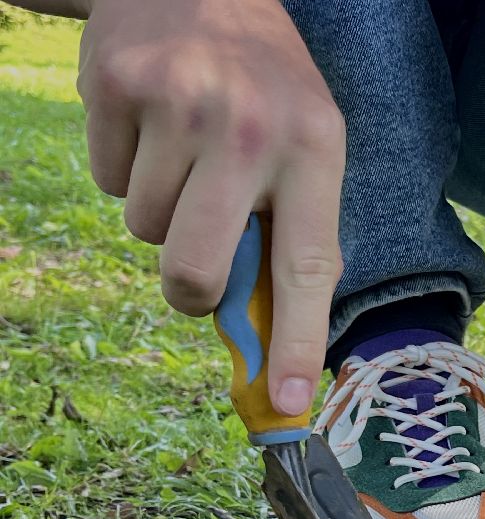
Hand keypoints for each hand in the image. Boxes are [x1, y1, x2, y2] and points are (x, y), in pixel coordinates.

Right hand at [77, 0, 344, 414]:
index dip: (297, 344)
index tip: (291, 405)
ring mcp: (177, 104)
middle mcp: (248, 129)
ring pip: (144, 230)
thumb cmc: (266, 85)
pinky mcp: (114, 87)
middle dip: (189, 291)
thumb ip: (294, 231)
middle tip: (198, 269)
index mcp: (315, 150)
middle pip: (196, 272)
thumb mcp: (309, 144)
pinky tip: (152, 126)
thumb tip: (270, 336)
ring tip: (187, 154)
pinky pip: (106, 182)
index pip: (308, 268)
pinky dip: (124, 168)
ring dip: (160, 213)